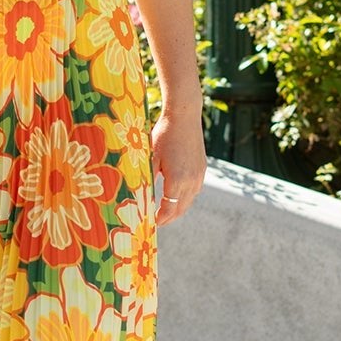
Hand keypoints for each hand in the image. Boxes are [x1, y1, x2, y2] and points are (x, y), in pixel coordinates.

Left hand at [150, 107, 206, 225]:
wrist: (184, 117)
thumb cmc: (163, 135)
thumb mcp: (151, 158)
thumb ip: (147, 179)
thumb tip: (138, 197)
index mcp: (177, 180)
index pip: (169, 209)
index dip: (160, 219)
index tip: (151, 224)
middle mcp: (191, 181)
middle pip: (181, 208)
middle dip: (169, 218)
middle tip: (157, 222)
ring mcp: (199, 175)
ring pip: (189, 201)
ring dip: (178, 208)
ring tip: (165, 212)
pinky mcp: (202, 169)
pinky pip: (194, 190)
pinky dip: (185, 198)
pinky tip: (177, 196)